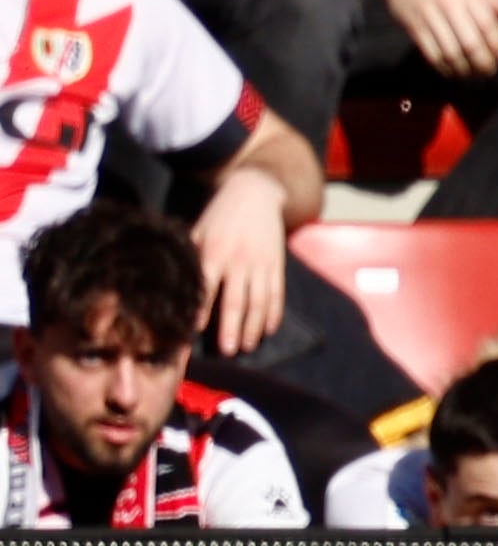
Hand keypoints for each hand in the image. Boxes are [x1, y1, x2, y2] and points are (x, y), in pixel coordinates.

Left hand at [190, 171, 289, 354]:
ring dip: (253, 327)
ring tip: (247, 346)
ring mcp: (261, 264)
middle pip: (236, 301)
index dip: (200, 310)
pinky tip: (268, 329)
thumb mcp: (198, 230)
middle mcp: (239, 261)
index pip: (206, 287)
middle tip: (228, 351)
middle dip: (231, 328)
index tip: (193, 332)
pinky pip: (277, 294)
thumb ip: (190, 257)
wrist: (255, 193)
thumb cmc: (219, 215)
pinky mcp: (276, 266)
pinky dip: (274, 314)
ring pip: (258, 302)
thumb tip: (172, 285)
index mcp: (214, 251)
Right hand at [374, 0, 497, 77]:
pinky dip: (445, 68)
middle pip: (471, 44)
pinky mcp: (412, 26)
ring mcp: (427, 16)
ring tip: (474, 75)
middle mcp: (446, 3)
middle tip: (490, 71)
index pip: (487, 25)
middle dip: (484, 64)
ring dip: (466, 70)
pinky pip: (431, 54)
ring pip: (451, 53)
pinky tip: (454, 71)